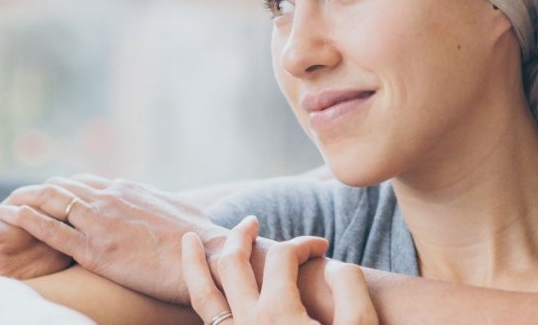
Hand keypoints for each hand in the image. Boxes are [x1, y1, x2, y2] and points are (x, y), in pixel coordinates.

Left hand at [0, 175, 230, 304]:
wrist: (209, 255)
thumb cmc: (199, 240)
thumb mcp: (175, 212)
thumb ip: (155, 207)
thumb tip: (156, 207)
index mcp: (128, 190)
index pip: (84, 182)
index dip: (61, 188)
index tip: (46, 194)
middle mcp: (110, 198)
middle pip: (61, 187)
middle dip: (35, 192)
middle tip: (15, 198)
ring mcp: (100, 222)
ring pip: (50, 201)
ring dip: (22, 199)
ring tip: (3, 205)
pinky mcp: (95, 248)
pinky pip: (50, 229)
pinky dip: (25, 218)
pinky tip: (8, 214)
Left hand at [181, 217, 377, 324]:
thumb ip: (351, 289)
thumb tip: (333, 264)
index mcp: (278, 313)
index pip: (283, 257)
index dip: (304, 243)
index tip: (322, 247)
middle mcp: (248, 324)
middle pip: (232, 264)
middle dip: (240, 236)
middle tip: (250, 222)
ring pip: (203, 295)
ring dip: (194, 263)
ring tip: (186, 241)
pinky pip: (206, 322)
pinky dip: (199, 299)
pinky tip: (202, 291)